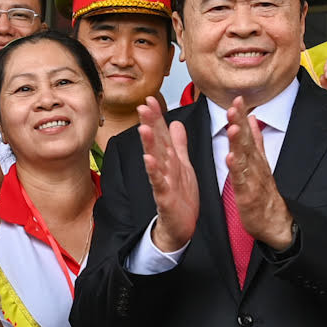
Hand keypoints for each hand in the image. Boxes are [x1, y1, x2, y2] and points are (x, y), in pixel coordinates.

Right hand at [140, 100, 198, 253]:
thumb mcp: (183, 165)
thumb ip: (179, 144)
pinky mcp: (164, 197)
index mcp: (169, 160)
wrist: (180, 227)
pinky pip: (158, 183)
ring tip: (142, 128)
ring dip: (149, 144)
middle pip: (156, 143)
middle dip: (149, 124)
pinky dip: (154, 172)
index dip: (156, 117)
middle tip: (142, 106)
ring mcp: (162, 182)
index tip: (149, 99)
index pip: (161, 134)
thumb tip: (176, 122)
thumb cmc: (181, 197)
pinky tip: (148, 160)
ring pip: (155, 160)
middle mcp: (163, 168)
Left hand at [223, 98, 293, 248]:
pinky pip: (241, 180)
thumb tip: (253, 120)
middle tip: (235, 105)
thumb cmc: (264, 194)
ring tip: (233, 126)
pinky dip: (236, 168)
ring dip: (239, 141)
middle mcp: (255, 165)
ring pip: (245, 157)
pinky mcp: (248, 195)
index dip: (242, 115)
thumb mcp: (261, 163)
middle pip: (246, 140)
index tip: (237, 98)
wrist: (275, 222)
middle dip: (240, 122)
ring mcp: (252, 179)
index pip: (248, 132)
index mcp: (255, 158)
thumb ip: (256, 141)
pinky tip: (230, 157)